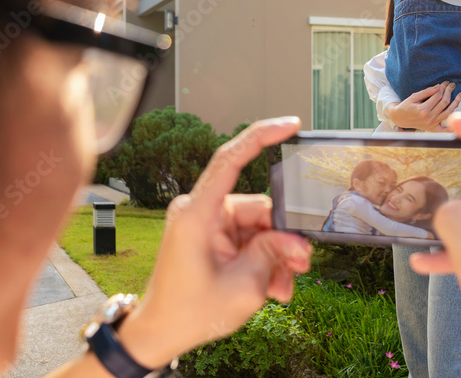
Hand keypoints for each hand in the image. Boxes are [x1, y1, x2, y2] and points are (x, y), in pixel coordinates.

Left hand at [116, 117, 312, 368]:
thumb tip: (298, 242)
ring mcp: (206, 223)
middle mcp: (201, 210)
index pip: (230, 159)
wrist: (161, 334)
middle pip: (259, 207)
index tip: (289, 125)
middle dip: (282, 239)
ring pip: (259, 227)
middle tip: (299, 266)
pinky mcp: (212, 236)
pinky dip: (262, 261)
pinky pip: (248, 239)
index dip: (261, 136)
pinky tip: (272, 286)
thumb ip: (275, 255)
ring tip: (281, 287)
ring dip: (274, 257)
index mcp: (198, 212)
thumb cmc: (188, 311)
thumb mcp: (245, 286)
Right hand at [385, 81, 460, 130]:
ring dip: (455, 102)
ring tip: (460, 95)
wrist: (400, 118)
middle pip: (444, 102)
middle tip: (452, 85)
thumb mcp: (414, 96)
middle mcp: (428, 118)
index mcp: (423, 110)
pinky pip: (445, 129)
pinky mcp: (433, 129)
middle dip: (449, 91)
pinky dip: (452, 126)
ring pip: (448, 112)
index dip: (442, 87)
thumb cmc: (406, 106)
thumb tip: (439, 86)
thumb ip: (426, 92)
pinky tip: (459, 118)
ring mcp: (432, 124)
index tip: (445, 82)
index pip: (437, 96)